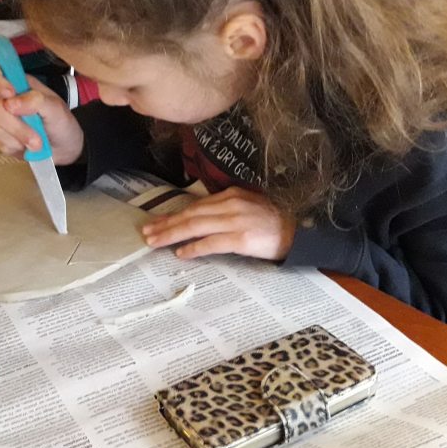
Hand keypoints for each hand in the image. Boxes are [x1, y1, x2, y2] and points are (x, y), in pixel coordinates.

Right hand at [0, 61, 83, 163]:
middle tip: (36, 138)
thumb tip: (11, 103)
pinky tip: (27, 147)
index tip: (9, 93)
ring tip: (38, 143)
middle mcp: (5, 99)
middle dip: (17, 126)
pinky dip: (16, 147)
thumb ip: (37, 101)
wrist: (64, 149)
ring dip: (20, 138)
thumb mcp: (57, 109)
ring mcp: (0, 119)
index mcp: (19, 84)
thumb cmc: (61, 123)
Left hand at [142, 186, 296, 260]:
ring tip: (155, 241)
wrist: (300, 231)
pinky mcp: (241, 238)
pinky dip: (194, 247)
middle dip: (166, 223)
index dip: (174, 213)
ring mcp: (235, 220)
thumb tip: (200, 219)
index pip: (196, 205)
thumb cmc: (275, 221)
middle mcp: (230, 204)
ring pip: (196, 226)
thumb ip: (226, 209)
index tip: (156, 220)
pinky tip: (181, 253)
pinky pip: (211, 242)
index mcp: (231, 195)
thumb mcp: (248, 206)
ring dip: (172, 234)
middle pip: (191, 214)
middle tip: (146, 231)